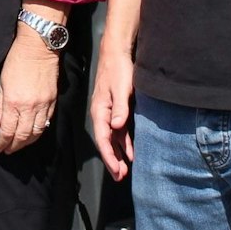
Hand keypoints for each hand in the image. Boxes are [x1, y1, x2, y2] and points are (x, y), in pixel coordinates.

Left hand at [0, 29, 58, 153]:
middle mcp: (29, 107)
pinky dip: (39, 131)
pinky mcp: (53, 101)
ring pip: (37, 132)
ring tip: (20, 145)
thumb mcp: (3, 84)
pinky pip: (47, 122)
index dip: (3, 143)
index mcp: (13, 102)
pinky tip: (33, 134)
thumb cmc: (17, 61)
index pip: (8, 131)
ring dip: (27, 142)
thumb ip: (0, 107)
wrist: (38, 48)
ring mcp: (43, 105)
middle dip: (15, 146)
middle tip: (8, 150)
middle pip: (23, 136)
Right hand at [88, 38, 135, 179]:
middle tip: (120, 177)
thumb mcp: (121, 88)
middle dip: (112, 161)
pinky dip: (124, 143)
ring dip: (118, 154)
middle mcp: (102, 114)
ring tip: (124, 170)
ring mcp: (109, 113)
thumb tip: (117, 126)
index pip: (103, 139)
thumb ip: (120, 108)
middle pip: (106, 142)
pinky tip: (130, 153)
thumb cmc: (118, 69)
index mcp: (100, 111)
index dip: (109, 156)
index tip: (117, 170)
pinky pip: (119, 132)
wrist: (117, 52)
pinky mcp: (116, 109)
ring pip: (112, 139)